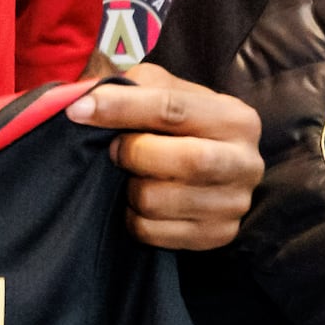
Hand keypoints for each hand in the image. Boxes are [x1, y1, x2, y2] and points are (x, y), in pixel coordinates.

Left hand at [66, 63, 262, 250]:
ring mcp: (234, 204)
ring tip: (130, 175)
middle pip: (182, 161)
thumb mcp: (164, 91)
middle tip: (112, 149)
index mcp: (236, 118)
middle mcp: (245, 162)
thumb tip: (86, 101)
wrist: (206, 166)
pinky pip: (153, 232)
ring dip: (129, 188)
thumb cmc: (177, 123)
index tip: (79, 110)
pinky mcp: (217, 236)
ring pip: (158, 200)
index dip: (122, 108)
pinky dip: (132, 217)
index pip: (174, 109)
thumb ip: (132, 88)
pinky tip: (139, 201)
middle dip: (133, 154)